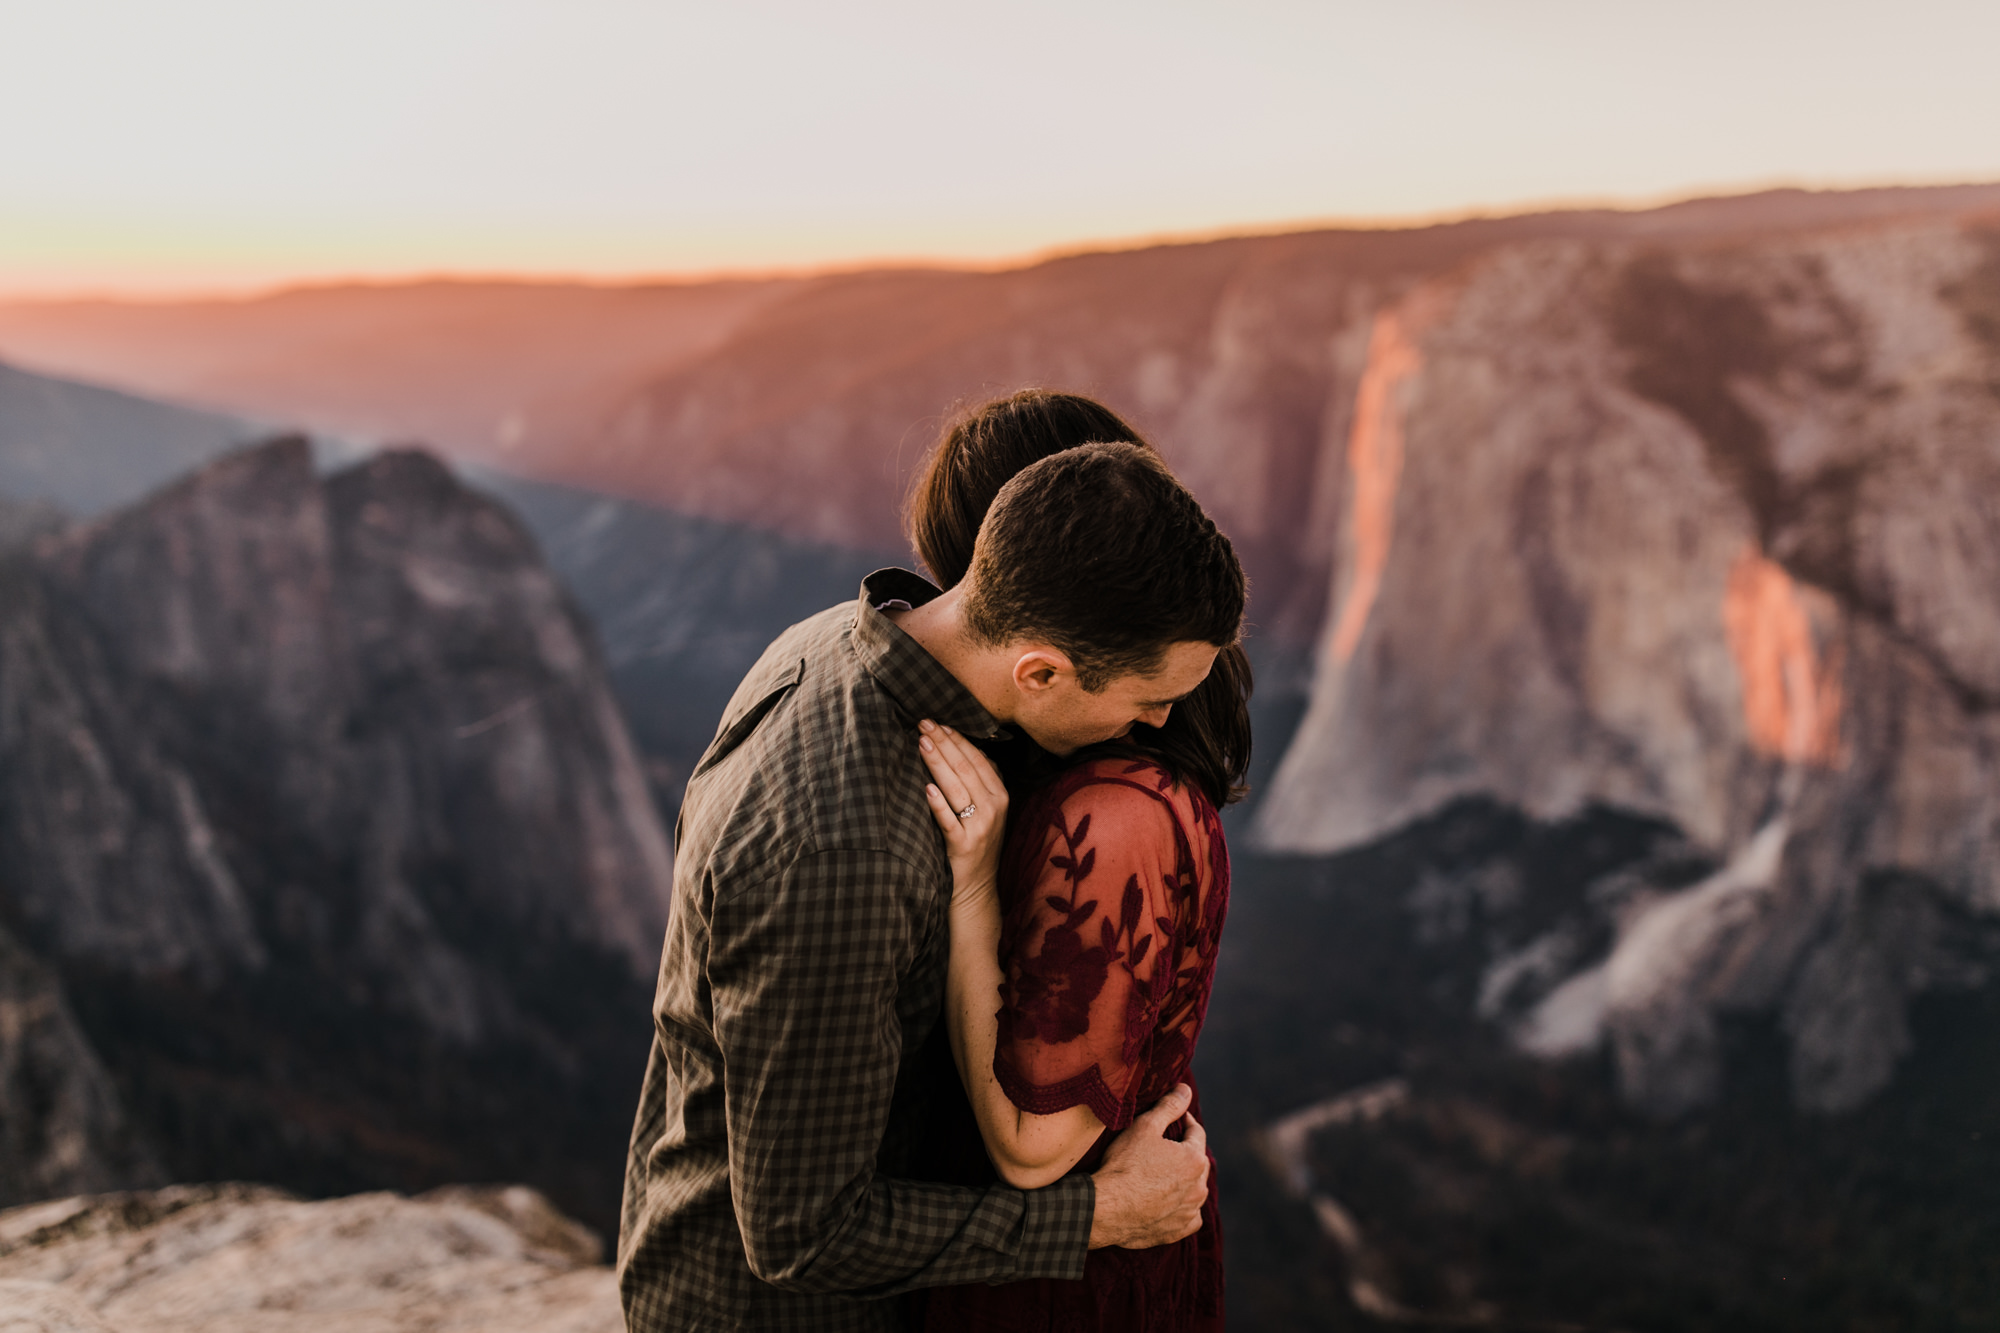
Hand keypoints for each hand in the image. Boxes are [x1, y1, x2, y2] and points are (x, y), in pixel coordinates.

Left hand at [918, 720, 1009, 909]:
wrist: (976, 890)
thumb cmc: (975, 843)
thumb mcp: (987, 810)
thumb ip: (979, 781)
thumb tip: (961, 745)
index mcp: (1000, 795)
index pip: (978, 759)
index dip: (958, 738)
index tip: (938, 721)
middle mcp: (994, 808)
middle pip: (966, 768)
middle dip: (944, 743)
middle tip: (923, 723)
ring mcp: (980, 827)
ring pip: (957, 788)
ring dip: (938, 763)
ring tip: (922, 743)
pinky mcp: (964, 846)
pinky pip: (950, 821)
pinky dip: (938, 804)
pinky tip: (926, 788)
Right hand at [1088, 1084, 1208, 1248]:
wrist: (1107, 1209)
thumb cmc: (1124, 1165)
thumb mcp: (1144, 1127)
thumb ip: (1169, 1106)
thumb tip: (1186, 1089)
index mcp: (1194, 1159)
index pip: (1196, 1132)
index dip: (1185, 1122)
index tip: (1176, 1119)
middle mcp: (1199, 1187)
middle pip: (1197, 1162)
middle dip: (1185, 1152)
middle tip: (1166, 1146)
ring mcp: (1189, 1211)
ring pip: (1194, 1190)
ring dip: (1185, 1181)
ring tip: (1165, 1174)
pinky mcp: (1178, 1230)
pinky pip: (1188, 1217)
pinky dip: (1182, 1209)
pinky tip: (1168, 1203)